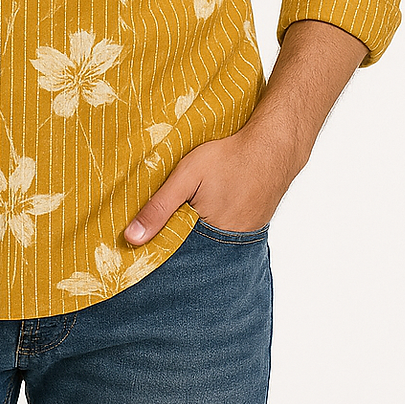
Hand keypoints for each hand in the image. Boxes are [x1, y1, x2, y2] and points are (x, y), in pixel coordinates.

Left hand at [123, 127, 295, 243]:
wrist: (273, 146)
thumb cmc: (229, 158)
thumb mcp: (186, 176)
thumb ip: (159, 207)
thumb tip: (131, 238)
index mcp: (209, 238)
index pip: (176, 257)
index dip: (159, 250)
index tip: (141, 248)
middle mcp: (229, 247)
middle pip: (194, 254)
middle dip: (177, 248)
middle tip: (162, 232)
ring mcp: (244, 239)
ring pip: (210, 246)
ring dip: (196, 237)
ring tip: (188, 219)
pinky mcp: (252, 228)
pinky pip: (226, 237)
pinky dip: (214, 229)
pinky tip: (209, 211)